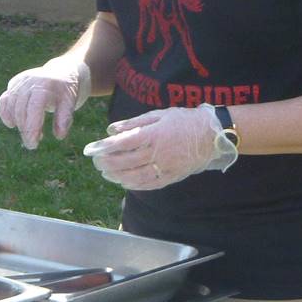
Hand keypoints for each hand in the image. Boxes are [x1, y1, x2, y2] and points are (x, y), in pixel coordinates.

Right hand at [0, 56, 93, 149]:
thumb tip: (59, 136)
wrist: (61, 72)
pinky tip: (12, 124)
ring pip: (10, 106)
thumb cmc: (66, 91)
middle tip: (32, 144)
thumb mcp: (71, 103)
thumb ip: (65, 119)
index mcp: (45, 86)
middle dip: (24, 130)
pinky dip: (5, 114)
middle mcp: (29, 82)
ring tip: (28, 133)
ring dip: (17, 123)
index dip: (31, 128)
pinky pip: (4, 101)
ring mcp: (19, 82)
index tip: (33, 144)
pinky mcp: (13, 84)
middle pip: (20, 110)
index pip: (33, 108)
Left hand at [85, 105, 223, 190]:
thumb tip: (111, 130)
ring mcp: (166, 166)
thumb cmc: (183, 121)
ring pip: (136, 176)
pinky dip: (135, 185)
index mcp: (153, 135)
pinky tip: (124, 183)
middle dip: (106, 163)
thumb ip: (133, 123)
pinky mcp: (173, 176)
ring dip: (117, 176)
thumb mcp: (158, 115)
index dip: (103, 147)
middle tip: (96, 162)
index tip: (89, 150)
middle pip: (125, 161)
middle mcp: (158, 152)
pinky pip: (151, 184)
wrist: (212, 134)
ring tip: (106, 174)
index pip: (121, 143)